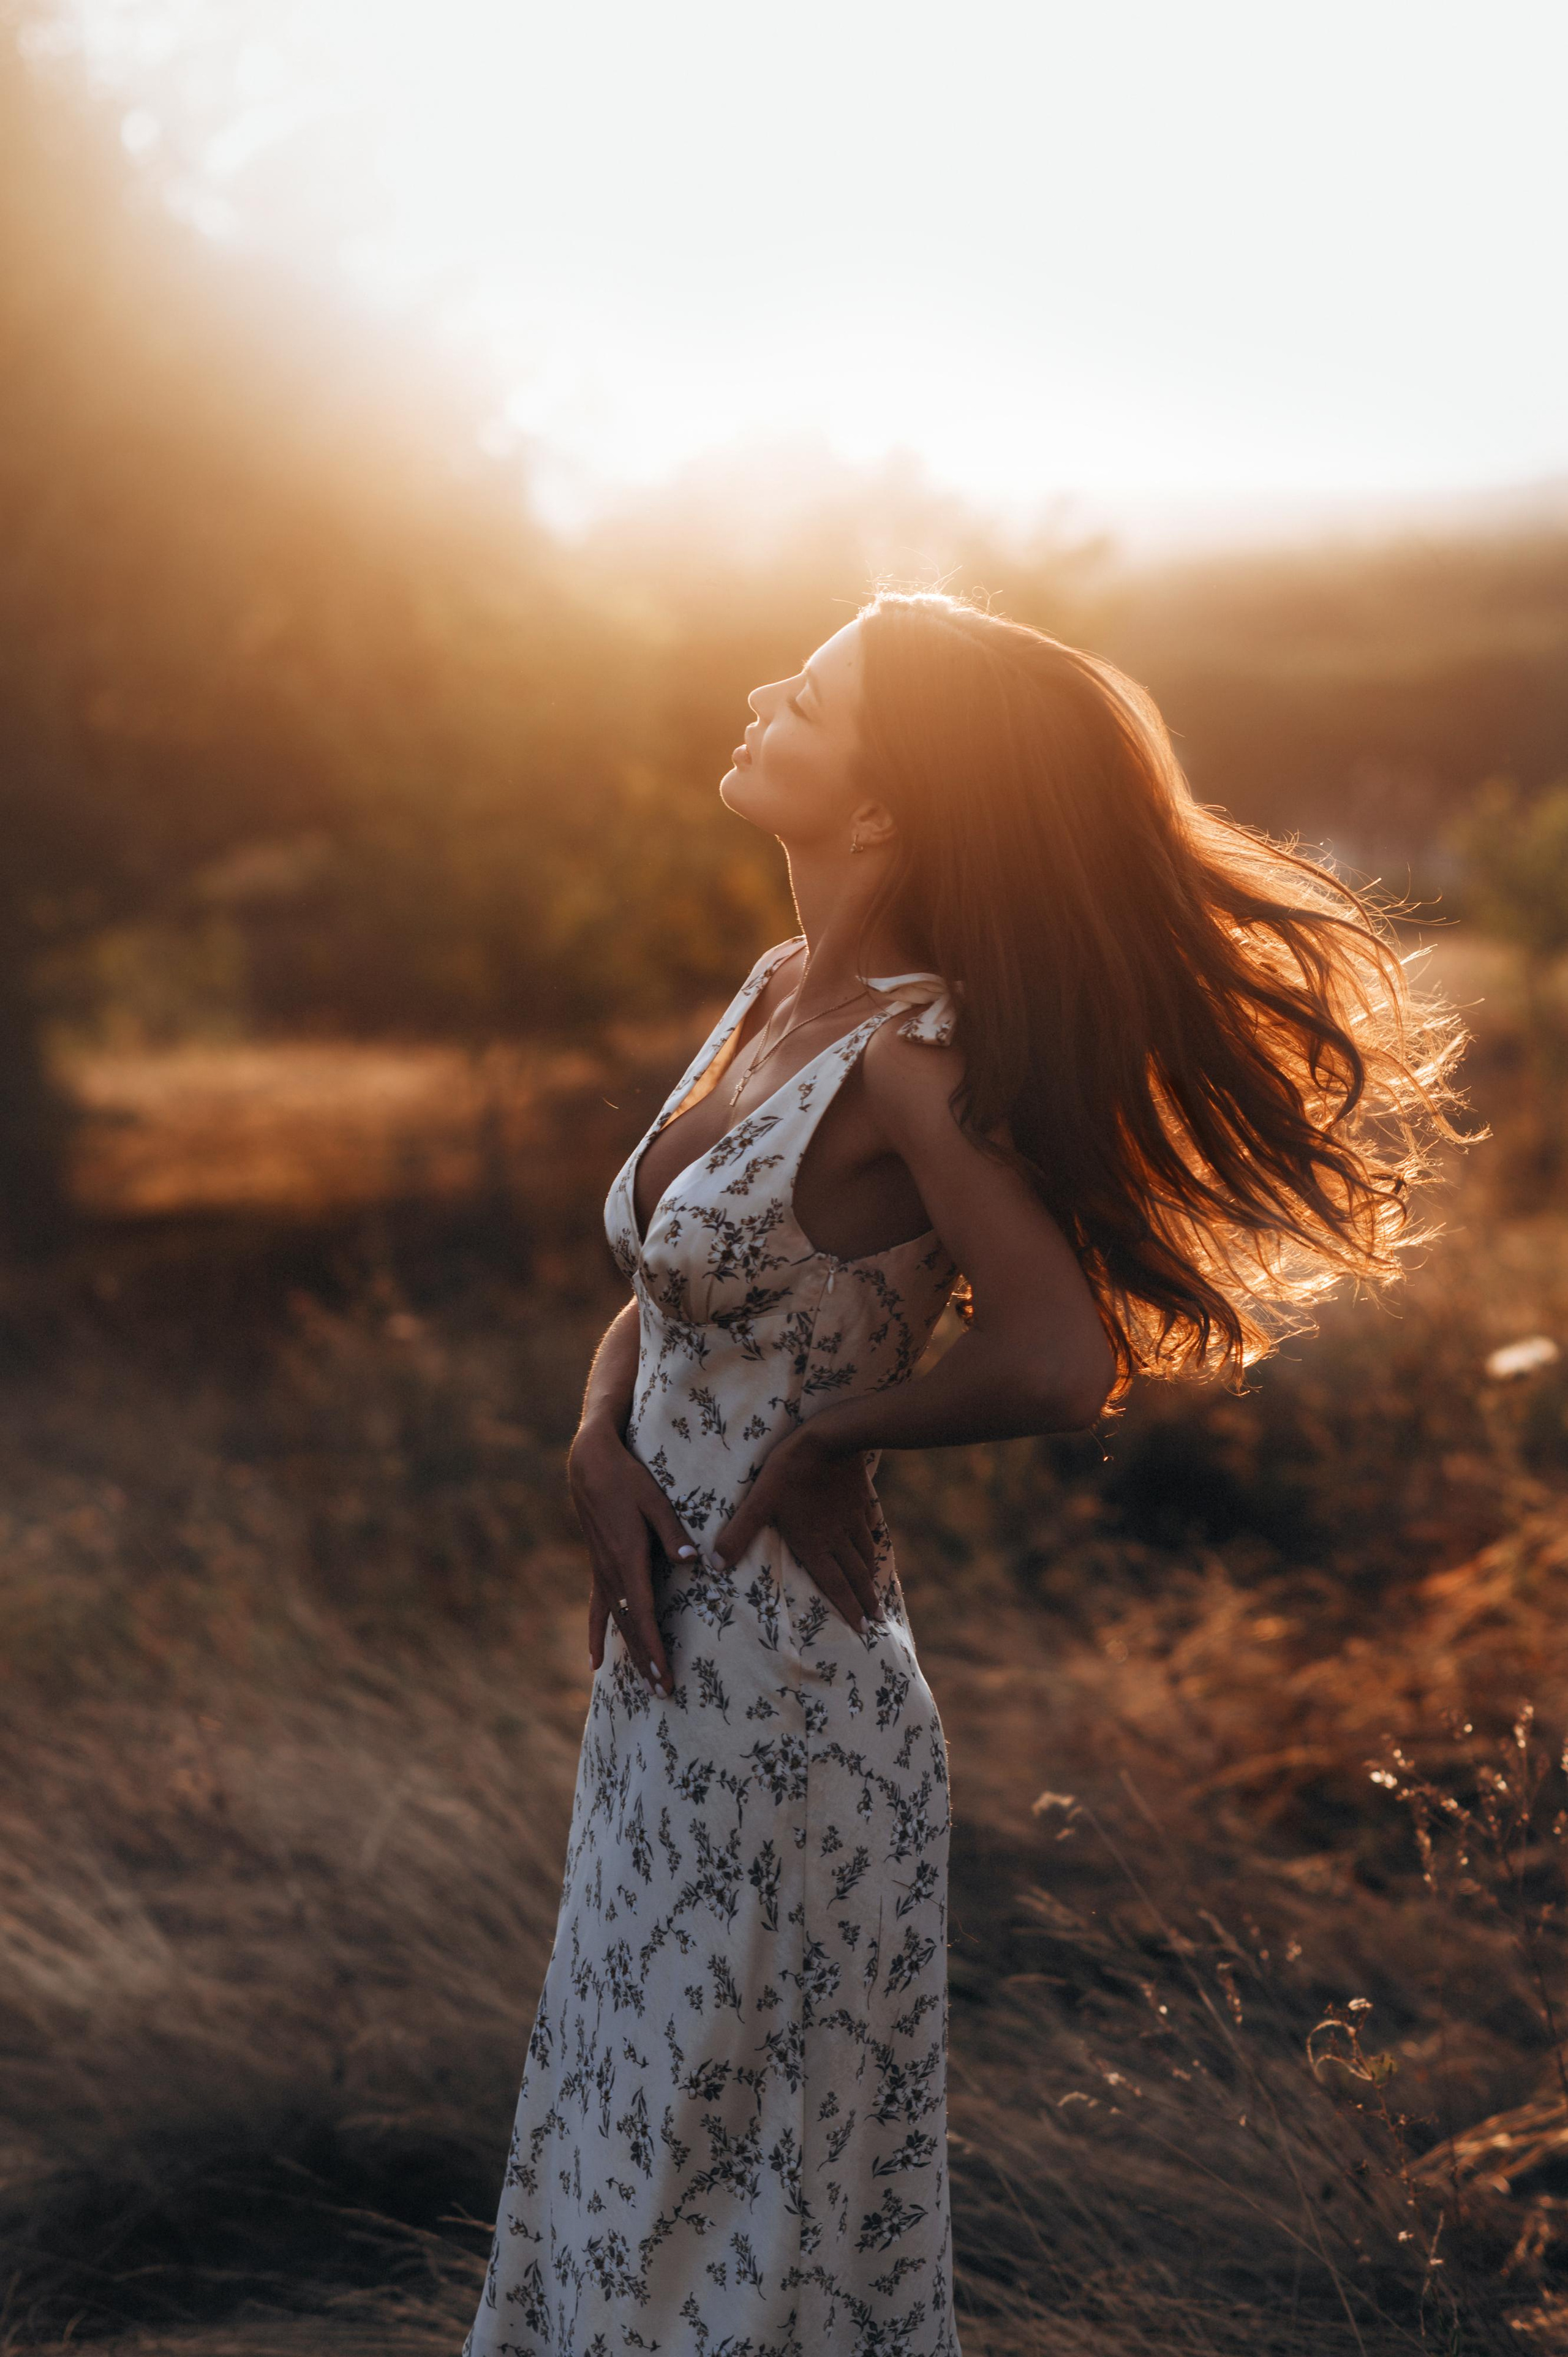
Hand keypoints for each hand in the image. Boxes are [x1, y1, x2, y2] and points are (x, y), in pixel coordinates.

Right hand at [568, 1420, 692, 1692]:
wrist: (589, 1464)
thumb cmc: (627, 1478)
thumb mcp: (653, 1498)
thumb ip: (672, 1530)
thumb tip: (691, 1560)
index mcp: (628, 1558)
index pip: (644, 1614)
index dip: (654, 1647)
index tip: (663, 1674)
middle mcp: (612, 1572)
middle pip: (631, 1627)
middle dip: (647, 1661)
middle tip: (662, 1693)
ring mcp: (601, 1572)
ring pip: (617, 1623)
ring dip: (631, 1654)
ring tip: (645, 1685)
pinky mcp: (598, 1567)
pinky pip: (597, 1609)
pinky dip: (597, 1635)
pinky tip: (595, 1662)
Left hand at [711, 1426, 880, 1633]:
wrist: (830, 1437)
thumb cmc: (789, 1470)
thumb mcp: (759, 1501)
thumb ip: (738, 1533)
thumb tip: (713, 1564)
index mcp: (814, 1543)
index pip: (834, 1584)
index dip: (847, 1607)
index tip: (862, 1629)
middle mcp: (837, 1536)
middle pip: (855, 1575)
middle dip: (865, 1600)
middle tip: (876, 1621)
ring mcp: (852, 1517)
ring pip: (865, 1553)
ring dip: (870, 1575)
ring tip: (875, 1590)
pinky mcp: (860, 1498)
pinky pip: (870, 1526)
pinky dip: (874, 1542)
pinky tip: (875, 1545)